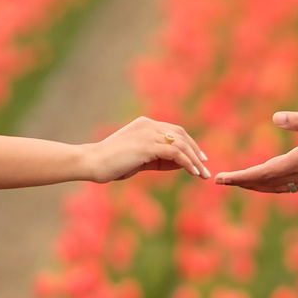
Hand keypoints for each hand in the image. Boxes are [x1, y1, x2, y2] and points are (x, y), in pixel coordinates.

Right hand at [79, 116, 210, 183]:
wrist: (92, 162)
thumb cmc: (112, 163)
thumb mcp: (138, 159)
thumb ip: (157, 158)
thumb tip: (180, 163)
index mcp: (145, 124)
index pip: (174, 130)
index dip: (189, 143)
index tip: (198, 157)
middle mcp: (148, 125)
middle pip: (181, 134)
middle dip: (195, 150)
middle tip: (205, 165)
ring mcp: (148, 134)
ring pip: (181, 144)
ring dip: (194, 160)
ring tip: (202, 173)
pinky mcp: (148, 146)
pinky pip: (175, 153)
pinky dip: (187, 163)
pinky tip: (193, 172)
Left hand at [216, 111, 297, 193]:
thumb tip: (274, 118)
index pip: (262, 172)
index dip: (239, 177)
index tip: (220, 179)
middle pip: (265, 184)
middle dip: (242, 183)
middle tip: (221, 182)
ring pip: (277, 187)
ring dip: (257, 186)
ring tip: (241, 183)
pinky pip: (290, 187)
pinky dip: (274, 186)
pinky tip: (272, 181)